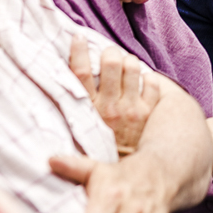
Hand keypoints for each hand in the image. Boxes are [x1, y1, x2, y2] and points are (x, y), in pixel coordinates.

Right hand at [70, 35, 159, 152]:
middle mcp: (110, 107)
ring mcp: (132, 109)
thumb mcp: (79, 132)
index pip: (80, 73)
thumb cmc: (98, 151)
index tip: (78, 37)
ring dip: (130, 62)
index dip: (78, 51)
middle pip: (111, 64)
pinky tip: (144, 79)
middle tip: (109, 54)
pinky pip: (152, 84)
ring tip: (127, 65)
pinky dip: (149, 78)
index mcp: (89, 111)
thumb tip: (59, 89)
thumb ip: (75, 110)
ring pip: (133, 69)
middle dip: (110, 53)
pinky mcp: (149, 113)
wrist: (124, 175)